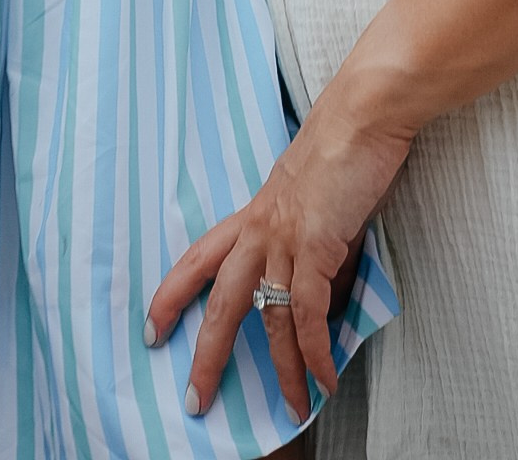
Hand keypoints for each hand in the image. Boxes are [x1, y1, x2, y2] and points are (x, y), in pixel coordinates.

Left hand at [146, 72, 410, 423]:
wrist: (364, 112)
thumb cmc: (346, 145)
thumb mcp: (316, 198)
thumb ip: (315, 245)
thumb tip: (327, 289)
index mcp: (255, 212)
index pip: (200, 257)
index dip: (173, 293)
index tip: (152, 327)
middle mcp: (261, 228)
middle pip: (221, 302)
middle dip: (207, 355)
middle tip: (196, 399)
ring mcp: (286, 237)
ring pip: (270, 318)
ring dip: (283, 369)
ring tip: (294, 405)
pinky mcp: (316, 245)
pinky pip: (309, 314)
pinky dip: (315, 352)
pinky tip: (325, 376)